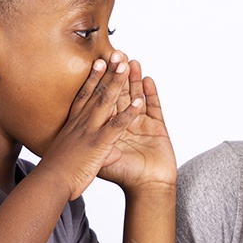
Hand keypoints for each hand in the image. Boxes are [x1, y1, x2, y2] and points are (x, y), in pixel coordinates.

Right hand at [39, 55, 144, 200]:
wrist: (49, 184)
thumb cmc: (54, 175)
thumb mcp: (66, 157)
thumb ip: (81, 149)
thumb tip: (94, 148)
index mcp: (72, 126)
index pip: (83, 96)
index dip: (92, 79)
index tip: (98, 63)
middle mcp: (80, 123)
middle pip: (96, 92)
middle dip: (108, 72)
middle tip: (116, 54)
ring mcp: (90, 131)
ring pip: (106, 101)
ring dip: (118, 82)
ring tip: (127, 65)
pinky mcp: (99, 143)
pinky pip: (118, 125)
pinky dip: (129, 113)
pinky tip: (140, 101)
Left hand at [96, 52, 176, 193]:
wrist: (148, 189)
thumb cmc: (125, 177)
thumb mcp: (103, 161)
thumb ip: (96, 146)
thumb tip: (85, 135)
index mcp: (109, 128)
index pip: (103, 101)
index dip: (101, 83)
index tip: (97, 64)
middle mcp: (124, 123)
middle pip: (120, 94)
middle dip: (118, 74)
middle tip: (116, 53)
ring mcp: (141, 124)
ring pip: (136, 96)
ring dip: (134, 79)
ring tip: (131, 61)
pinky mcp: (157, 128)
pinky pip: (154, 107)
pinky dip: (151, 93)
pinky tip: (148, 80)